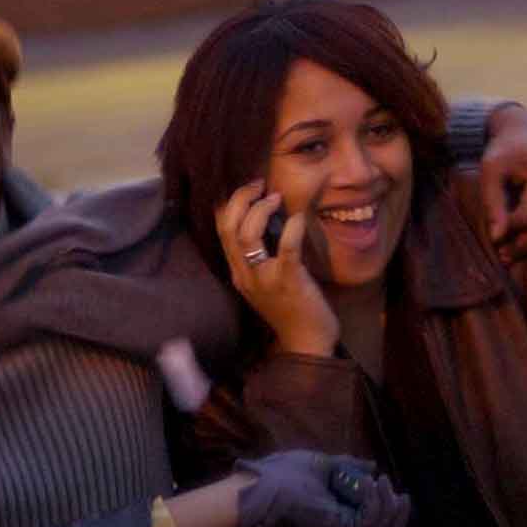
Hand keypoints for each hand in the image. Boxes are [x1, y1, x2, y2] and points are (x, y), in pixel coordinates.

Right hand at [216, 181, 339, 356]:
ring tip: (276, 197)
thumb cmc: (290, 310)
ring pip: (247, 235)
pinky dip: (292, 228)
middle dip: (241, 199)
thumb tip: (266, 222)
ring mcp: (263, 278)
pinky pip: (286, 248)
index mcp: (237, 272)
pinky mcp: (287, 280)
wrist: (306, 342)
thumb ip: (258, 258)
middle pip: (228, 228)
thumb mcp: (264, 284)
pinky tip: (298, 217)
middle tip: (258, 184)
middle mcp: (243, 274)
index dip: (229, 204)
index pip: (220, 231)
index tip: (246, 189)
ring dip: (260, 210)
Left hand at [236, 451, 409, 526]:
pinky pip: (368, 521)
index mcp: (340, 513)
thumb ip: (349, 466)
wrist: (265, 481)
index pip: (375, 526)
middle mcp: (342, 526)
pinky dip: (375, 502)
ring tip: (383, 483)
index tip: (400, 495)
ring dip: (389, 506)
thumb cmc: (285, 472)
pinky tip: (371, 483)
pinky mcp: (336, 526)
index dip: (394, 516)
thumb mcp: (324, 464)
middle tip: (401, 494)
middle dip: (398, 515)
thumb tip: (372, 466)